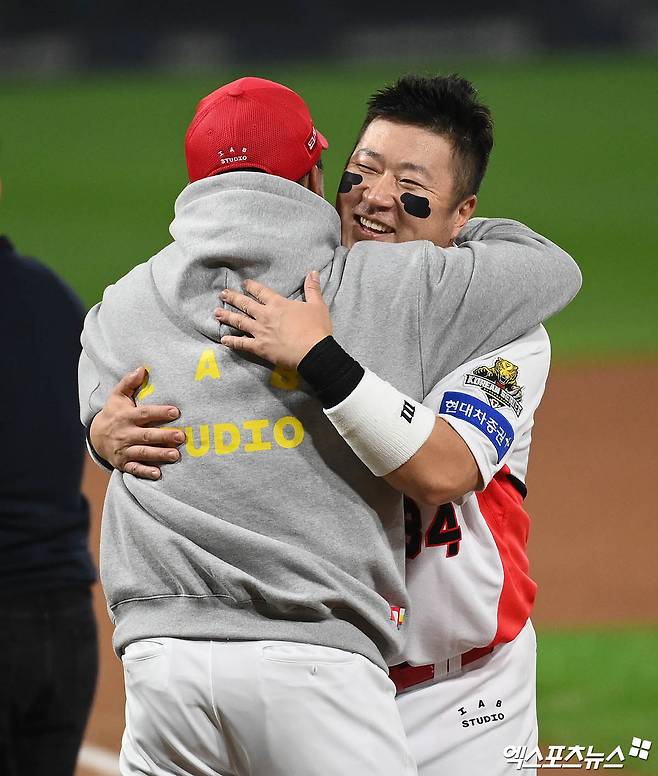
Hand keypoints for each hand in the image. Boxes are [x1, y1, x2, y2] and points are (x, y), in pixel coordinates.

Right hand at [89, 367, 184, 479]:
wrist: (96, 437)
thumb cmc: (114, 413)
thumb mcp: (117, 396)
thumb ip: (129, 383)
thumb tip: (142, 369)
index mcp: (126, 417)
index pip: (145, 414)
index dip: (160, 413)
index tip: (176, 412)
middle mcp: (125, 434)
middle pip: (146, 436)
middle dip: (164, 436)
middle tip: (181, 436)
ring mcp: (124, 450)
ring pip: (143, 453)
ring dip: (159, 455)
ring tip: (175, 455)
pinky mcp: (123, 463)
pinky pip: (134, 469)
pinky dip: (145, 472)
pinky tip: (158, 474)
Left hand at [215, 271, 331, 369]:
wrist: (314, 352)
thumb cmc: (316, 328)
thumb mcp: (318, 305)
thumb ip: (312, 289)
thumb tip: (313, 272)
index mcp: (278, 304)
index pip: (261, 291)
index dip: (251, 286)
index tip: (243, 283)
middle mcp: (265, 315)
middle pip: (245, 304)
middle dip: (233, 298)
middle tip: (222, 294)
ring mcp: (260, 332)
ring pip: (239, 321)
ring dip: (227, 316)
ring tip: (216, 313)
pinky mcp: (260, 347)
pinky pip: (242, 344)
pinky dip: (232, 341)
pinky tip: (223, 339)